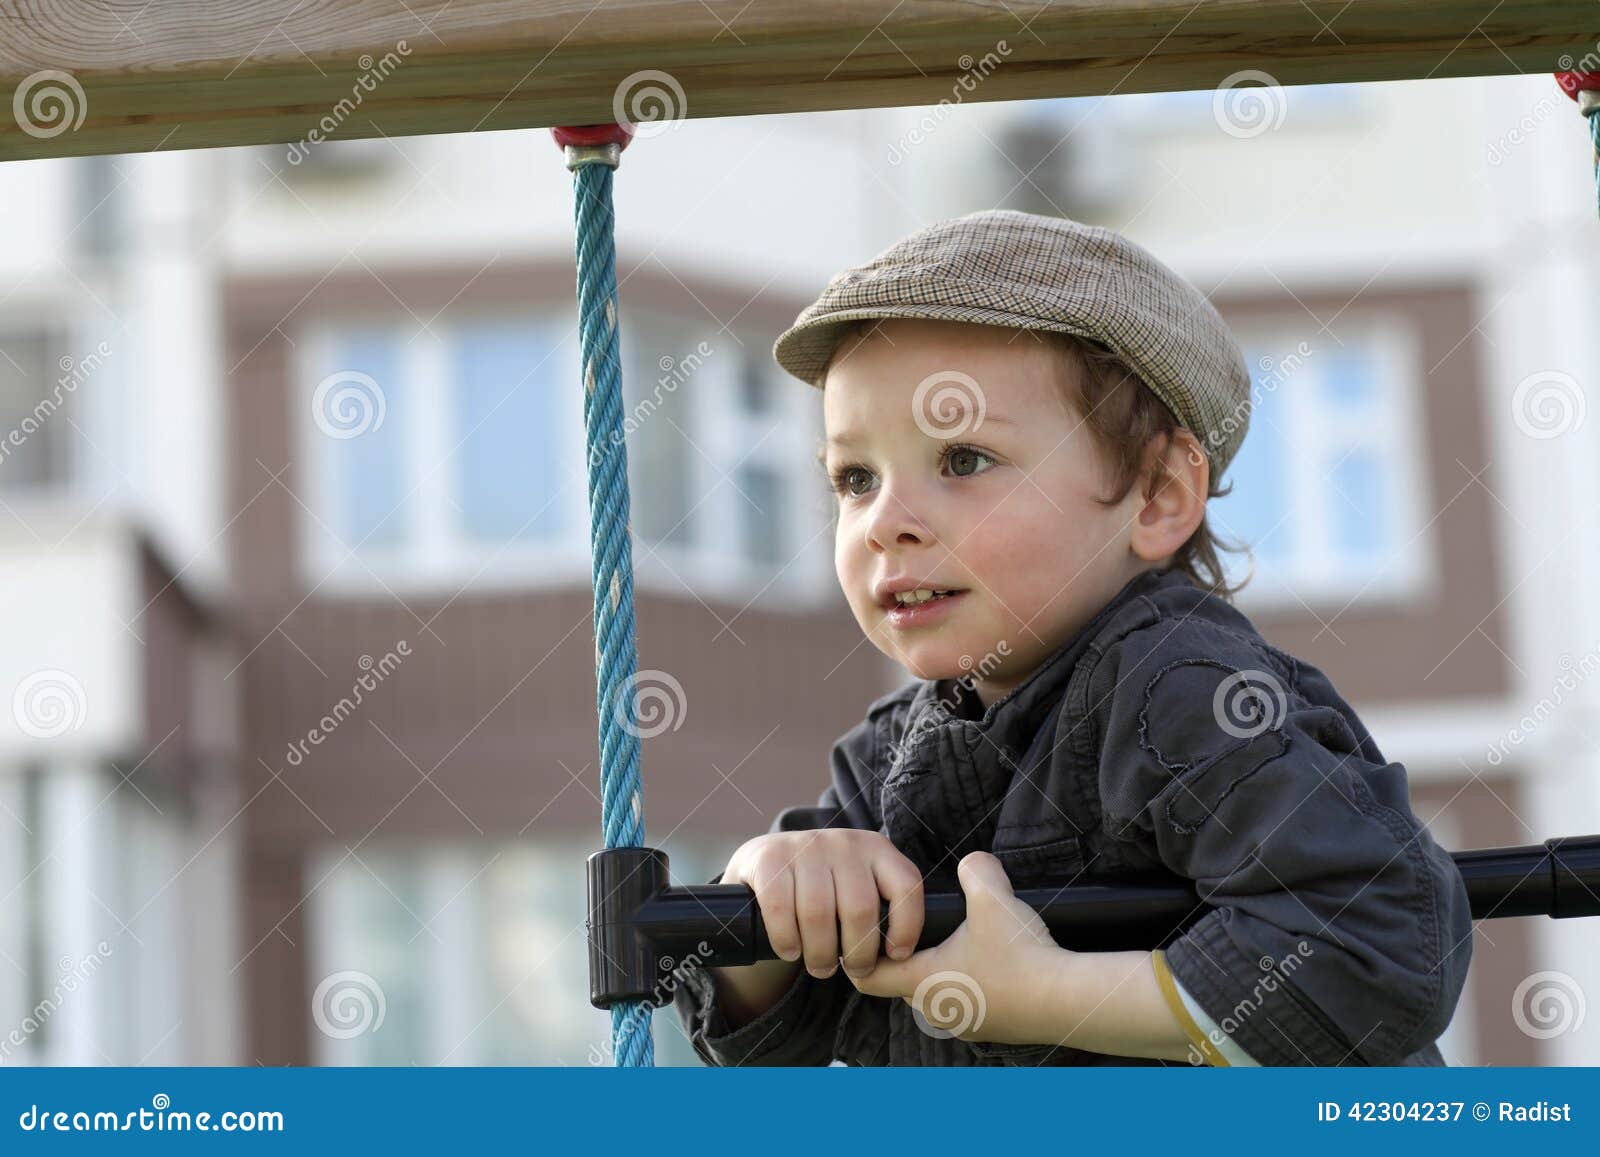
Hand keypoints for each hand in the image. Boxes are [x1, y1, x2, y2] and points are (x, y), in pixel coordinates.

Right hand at [720, 829, 924, 979]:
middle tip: (854, 971)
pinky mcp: (769, 858)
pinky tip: (791, 951)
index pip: (906, 886)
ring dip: (821, 952)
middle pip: (860, 908)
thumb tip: (905, 962)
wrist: (764, 865)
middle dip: (858, 952)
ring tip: (821, 967)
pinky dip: (787, 939)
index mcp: (876, 848)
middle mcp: (844, 842)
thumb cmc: (824, 890)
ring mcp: (805, 846)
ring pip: (819, 913)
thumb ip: (883, 908)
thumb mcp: (859, 886)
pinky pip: (781, 908)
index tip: (896, 956)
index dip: (907, 927)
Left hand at [846, 850, 1071, 1044]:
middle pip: (902, 982)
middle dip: (908, 954)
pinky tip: (995, 962)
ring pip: (937, 994)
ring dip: (943, 970)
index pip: (866, 977)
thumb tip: (973, 861)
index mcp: (922, 981)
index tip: (873, 931)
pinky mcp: (992, 1029)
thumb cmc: (1022, 953)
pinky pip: (968, 1004)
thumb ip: (974, 869)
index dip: (861, 953)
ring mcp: (964, 1024)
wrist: (1069, 999)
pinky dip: (972, 984)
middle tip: (924, 926)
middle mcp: (936, 1010)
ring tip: (964, 941)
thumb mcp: (992, 897)